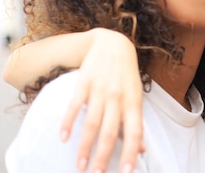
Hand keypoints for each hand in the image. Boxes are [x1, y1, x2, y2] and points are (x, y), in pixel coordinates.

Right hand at [59, 28, 143, 172]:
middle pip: (110, 131)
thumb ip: (135, 123)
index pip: (134, 131)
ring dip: (85, 146)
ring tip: (80, 166)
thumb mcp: (136, 97)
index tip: (125, 172)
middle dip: (103, 156)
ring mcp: (100, 90)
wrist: (112, 44)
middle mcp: (117, 97)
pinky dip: (68, 122)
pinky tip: (63, 138)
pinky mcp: (83, 83)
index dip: (130, 152)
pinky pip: (74, 105)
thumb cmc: (126, 76)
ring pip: (92, 123)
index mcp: (133, 102)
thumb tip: (142, 149)